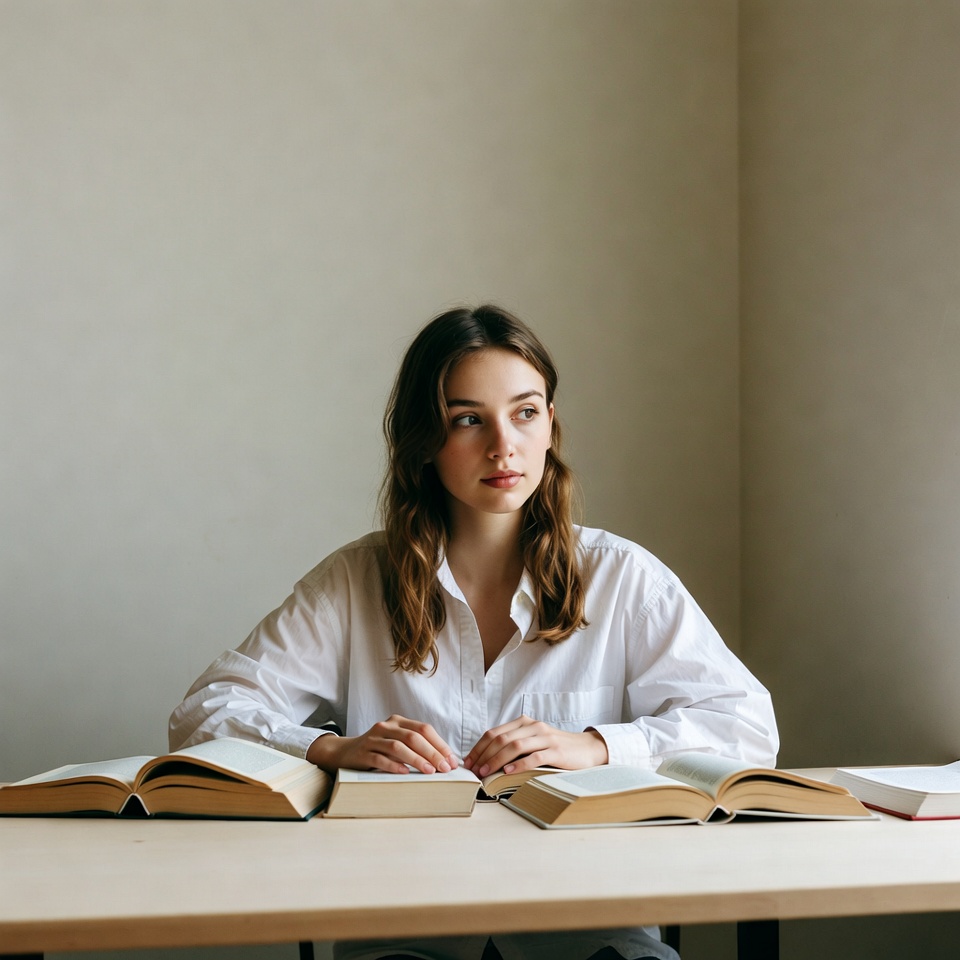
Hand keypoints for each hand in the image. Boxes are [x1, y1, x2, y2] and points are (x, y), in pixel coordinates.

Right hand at [306, 715, 457, 775]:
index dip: (440, 744)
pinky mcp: (362, 752)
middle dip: (432, 753)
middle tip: (444, 768)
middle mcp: (386, 726)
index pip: (424, 729)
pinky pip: (380, 758)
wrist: (345, 752)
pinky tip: (405, 773)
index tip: (452, 761)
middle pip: (413, 737)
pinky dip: (394, 765)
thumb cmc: (378, 750)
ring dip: (416, 759)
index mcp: (398, 721)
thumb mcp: (397, 743)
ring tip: (429, 771)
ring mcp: (373, 738)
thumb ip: (416, 747)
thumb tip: (444, 761)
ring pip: (398, 746)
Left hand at [463, 716, 608, 777]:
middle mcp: (533, 726)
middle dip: (484, 755)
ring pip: (515, 745)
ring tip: (486, 772)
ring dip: (497, 760)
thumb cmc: (555, 748)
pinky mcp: (556, 750)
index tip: (469, 762)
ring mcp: (545, 737)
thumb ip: (514, 745)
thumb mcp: (532, 741)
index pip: (494, 733)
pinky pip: (535, 756)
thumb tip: (486, 760)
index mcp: (524, 722)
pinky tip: (508, 772)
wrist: (586, 748)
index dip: (479, 747)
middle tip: (474, 770)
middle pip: (501, 738)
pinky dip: (519, 764)